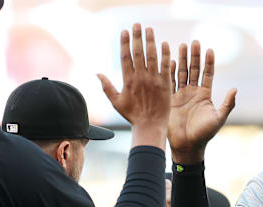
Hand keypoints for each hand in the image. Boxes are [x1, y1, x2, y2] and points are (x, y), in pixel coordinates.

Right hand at [98, 24, 170, 148]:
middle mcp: (141, 78)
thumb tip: (97, 73)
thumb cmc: (132, 116)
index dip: (125, 42)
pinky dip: (165, 55)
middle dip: (137, 37)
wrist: (150, 126)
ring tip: (149, 30)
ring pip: (152, 56)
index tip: (124, 31)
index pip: (126, 56)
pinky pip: (166, 66)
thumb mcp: (116, 102)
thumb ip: (106, 87)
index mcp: (128, 80)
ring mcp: (154, 80)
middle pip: (138, 52)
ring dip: (150, 41)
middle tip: (137, 24)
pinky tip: (164, 44)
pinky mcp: (166, 84)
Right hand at [168, 41, 236, 163]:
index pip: (208, 74)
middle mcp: (193, 92)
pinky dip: (170, 71)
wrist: (187, 145)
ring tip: (182, 45)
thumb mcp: (218, 118)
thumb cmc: (205, 134)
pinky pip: (170, 82)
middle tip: (194, 42)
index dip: (209, 62)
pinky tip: (170, 60)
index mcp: (205, 95)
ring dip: (182, 59)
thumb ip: (227, 104)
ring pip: (182, 73)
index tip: (210, 50)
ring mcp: (181, 95)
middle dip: (195, 56)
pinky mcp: (171, 99)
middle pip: (194, 70)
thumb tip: (235, 89)